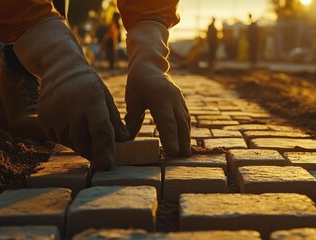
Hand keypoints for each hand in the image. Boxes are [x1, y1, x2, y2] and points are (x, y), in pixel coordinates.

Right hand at [13, 17, 129, 169]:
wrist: (60, 70)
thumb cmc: (90, 87)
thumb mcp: (106, 99)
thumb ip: (115, 122)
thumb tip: (124, 143)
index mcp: (92, 102)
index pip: (100, 131)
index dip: (105, 150)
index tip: (107, 165)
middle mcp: (71, 109)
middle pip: (85, 143)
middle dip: (94, 151)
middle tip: (100, 150)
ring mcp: (55, 116)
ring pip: (72, 144)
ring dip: (82, 144)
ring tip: (84, 127)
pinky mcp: (44, 121)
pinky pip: (60, 140)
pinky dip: (69, 138)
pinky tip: (71, 124)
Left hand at [124, 20, 190, 156]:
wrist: (150, 65)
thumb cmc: (137, 83)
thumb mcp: (132, 99)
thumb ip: (133, 118)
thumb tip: (128, 139)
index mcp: (159, 98)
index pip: (166, 121)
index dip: (170, 137)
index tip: (172, 152)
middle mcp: (173, 99)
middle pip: (179, 123)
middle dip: (182, 141)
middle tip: (183, 159)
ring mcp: (179, 100)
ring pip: (185, 121)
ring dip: (186, 138)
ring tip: (186, 155)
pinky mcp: (181, 102)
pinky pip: (185, 118)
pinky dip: (186, 130)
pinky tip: (186, 142)